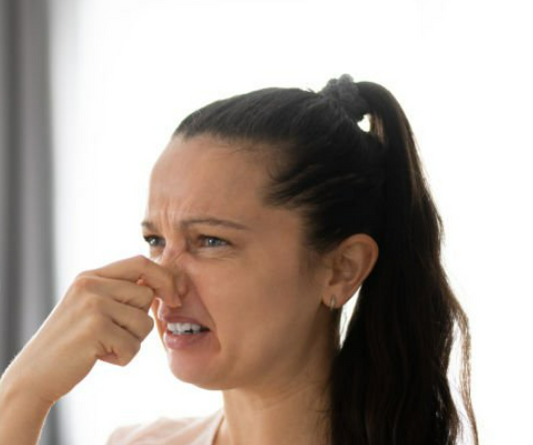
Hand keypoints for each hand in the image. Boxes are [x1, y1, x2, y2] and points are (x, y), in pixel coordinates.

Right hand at [2, 255, 178, 406]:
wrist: (35, 373)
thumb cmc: (73, 342)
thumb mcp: (92, 306)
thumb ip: (121, 292)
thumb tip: (165, 284)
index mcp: (91, 276)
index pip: (141, 263)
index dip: (165, 278)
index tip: (175, 297)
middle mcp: (91, 285)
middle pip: (147, 295)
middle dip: (141, 320)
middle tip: (115, 334)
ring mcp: (92, 305)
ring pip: (144, 322)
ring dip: (132, 341)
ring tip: (104, 346)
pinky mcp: (95, 329)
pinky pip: (134, 346)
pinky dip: (123, 358)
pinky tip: (99, 357)